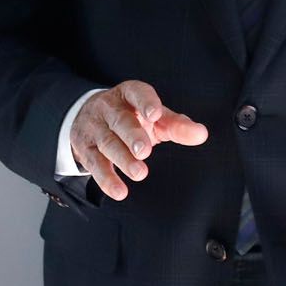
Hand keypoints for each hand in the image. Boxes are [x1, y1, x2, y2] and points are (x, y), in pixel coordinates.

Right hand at [72, 81, 209, 200]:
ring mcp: (94, 129)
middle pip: (121, 121)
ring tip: (140, 173)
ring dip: (123, 159)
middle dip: (133, 136)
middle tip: (145, 151)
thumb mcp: (155, 117)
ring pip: (107, 143)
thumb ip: (178, 125)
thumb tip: (201, 134)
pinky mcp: (84, 149)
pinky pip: (94, 164)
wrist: (88, 116)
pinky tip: (119, 191)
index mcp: (129, 94)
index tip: (155, 115)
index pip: (137, 93)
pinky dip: (107, 179)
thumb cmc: (132, 116)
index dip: (146, 102)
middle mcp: (109, 109)